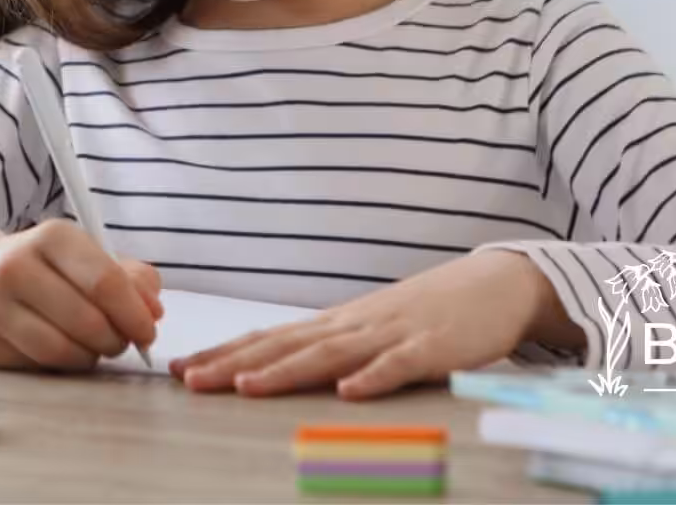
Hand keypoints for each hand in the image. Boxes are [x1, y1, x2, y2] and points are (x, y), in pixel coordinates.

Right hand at [0, 220, 162, 371]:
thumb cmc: (47, 268)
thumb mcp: (88, 257)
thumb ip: (131, 278)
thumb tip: (152, 311)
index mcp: (51, 236)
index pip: (104, 282)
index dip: (134, 314)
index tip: (148, 332)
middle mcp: (15, 265)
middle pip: (86, 321)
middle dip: (115, 339)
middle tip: (121, 342)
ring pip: (61, 350)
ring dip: (90, 357)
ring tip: (95, 347)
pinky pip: (36, 366)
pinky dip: (61, 365)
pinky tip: (65, 351)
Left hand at [169, 249, 576, 400]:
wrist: (496, 283)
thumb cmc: (428, 312)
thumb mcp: (371, 329)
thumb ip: (330, 347)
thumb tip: (278, 365)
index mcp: (336, 323)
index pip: (269, 338)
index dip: (224, 353)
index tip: (180, 368)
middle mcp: (353, 325)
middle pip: (285, 345)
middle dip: (234, 363)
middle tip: (188, 379)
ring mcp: (390, 334)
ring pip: (329, 353)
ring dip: (286, 371)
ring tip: (245, 386)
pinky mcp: (432, 347)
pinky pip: (399, 364)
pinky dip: (373, 378)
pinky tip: (349, 393)